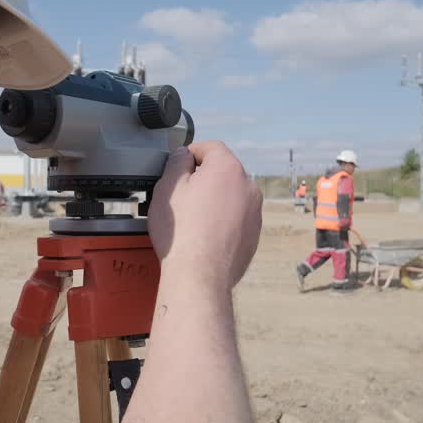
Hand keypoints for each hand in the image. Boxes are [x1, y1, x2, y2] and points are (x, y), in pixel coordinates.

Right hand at [148, 142, 262, 289]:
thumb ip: (177, 162)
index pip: (210, 147)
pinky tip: (203, 234)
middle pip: (223, 171)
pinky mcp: (253, 234)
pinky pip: (236, 218)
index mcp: (228, 169)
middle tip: (180, 195)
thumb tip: (184, 156)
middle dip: (202, 178)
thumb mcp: (168, 187)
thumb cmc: (182, 233)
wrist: (200, 276)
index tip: (178, 165)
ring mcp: (254, 212)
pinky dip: (222, 220)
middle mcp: (248, 187)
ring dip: (213, 200)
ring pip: (230, 195)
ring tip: (191, 218)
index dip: (190, 153)